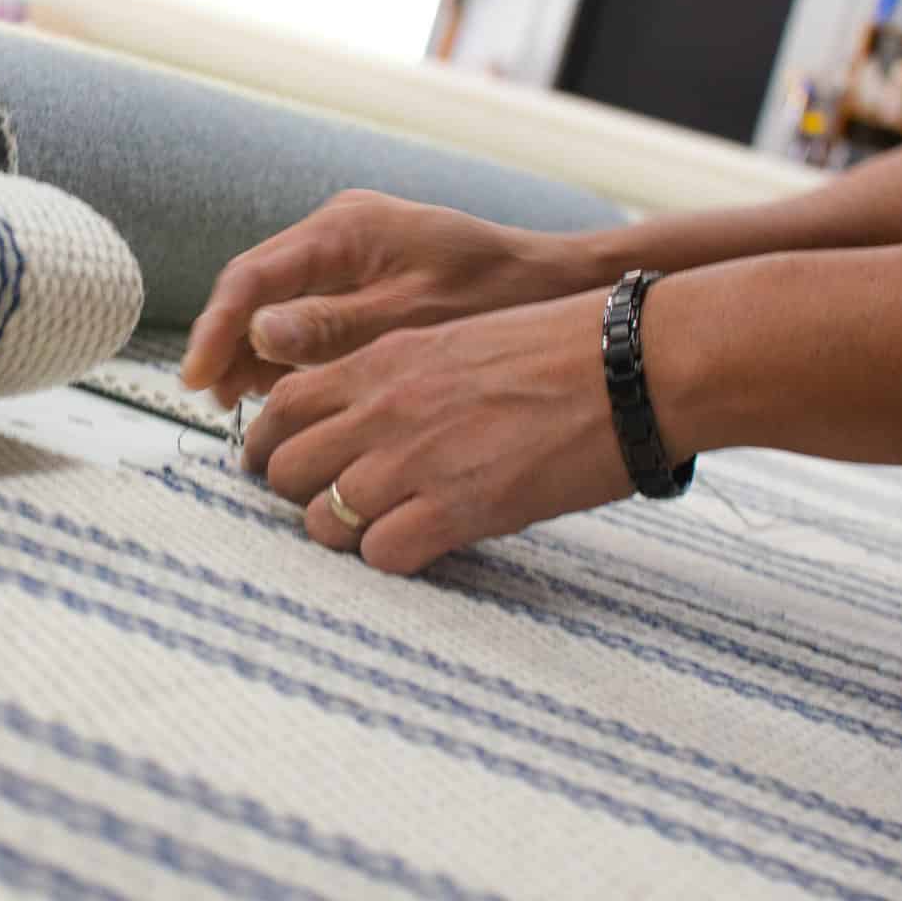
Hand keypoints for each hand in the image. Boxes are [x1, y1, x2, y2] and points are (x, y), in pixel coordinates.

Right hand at [179, 191, 586, 409]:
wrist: (550, 282)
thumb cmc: (493, 295)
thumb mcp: (412, 317)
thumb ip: (333, 325)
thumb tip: (259, 333)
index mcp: (345, 228)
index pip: (253, 275)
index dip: (217, 328)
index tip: (198, 377)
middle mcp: (337, 230)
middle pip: (255, 287)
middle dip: (228, 341)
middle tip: (213, 398)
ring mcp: (347, 250)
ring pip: (274, 300)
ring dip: (251, 349)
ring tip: (236, 401)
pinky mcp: (360, 274)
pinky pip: (304, 308)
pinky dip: (285, 348)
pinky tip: (275, 385)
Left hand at [241, 288, 632, 573]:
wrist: (633, 366)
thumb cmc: (560, 350)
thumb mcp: (455, 341)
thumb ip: (396, 377)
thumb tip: (358, 415)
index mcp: (382, 361)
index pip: (282, 406)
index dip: (269, 442)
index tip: (274, 463)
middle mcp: (383, 409)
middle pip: (287, 468)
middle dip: (297, 493)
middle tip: (322, 506)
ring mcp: (414, 460)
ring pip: (323, 519)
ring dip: (342, 533)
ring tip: (377, 530)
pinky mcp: (457, 509)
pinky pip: (381, 554)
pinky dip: (391, 558)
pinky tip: (421, 545)